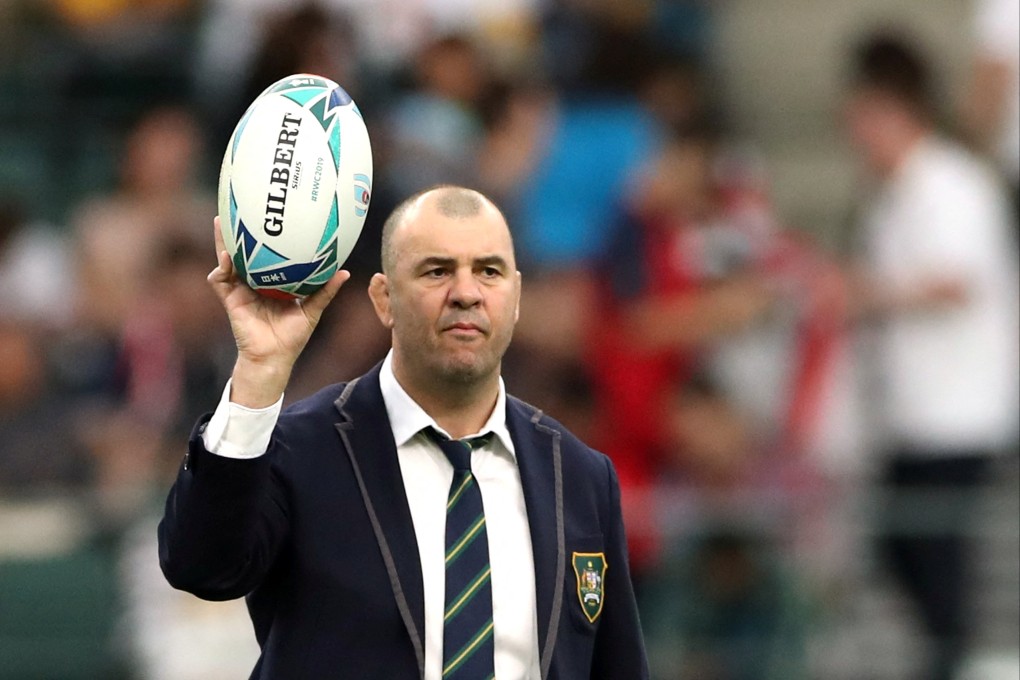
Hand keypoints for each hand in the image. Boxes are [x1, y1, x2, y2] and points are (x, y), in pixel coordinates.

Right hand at [208, 217, 349, 406]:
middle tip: (237, 207)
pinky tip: (226, 258)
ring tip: (221, 222)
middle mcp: (253, 283)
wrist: (275, 358)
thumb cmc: (292, 337)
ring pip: (227, 261)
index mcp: (270, 282)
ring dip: (222, 242)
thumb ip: (326, 291)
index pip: (266, 254)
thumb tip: (345, 272)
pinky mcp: (230, 301)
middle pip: (243, 251)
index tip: (269, 217)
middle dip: (238, 231)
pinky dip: (221, 268)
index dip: (265, 237)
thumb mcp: (312, 310)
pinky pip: (220, 280)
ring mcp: (239, 290)